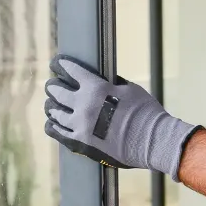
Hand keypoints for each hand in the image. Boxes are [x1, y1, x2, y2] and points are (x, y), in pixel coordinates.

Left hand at [43, 54, 198, 179]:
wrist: (153, 141)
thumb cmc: (146, 112)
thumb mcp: (129, 89)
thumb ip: (111, 84)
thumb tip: (102, 80)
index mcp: (95, 88)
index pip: (70, 70)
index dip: (61, 64)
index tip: (56, 62)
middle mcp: (83, 105)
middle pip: (57, 91)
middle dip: (53, 85)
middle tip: (52, 85)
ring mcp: (79, 125)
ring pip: (54, 112)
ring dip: (52, 106)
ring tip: (52, 104)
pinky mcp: (80, 143)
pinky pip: (57, 132)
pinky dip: (53, 125)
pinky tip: (52, 123)